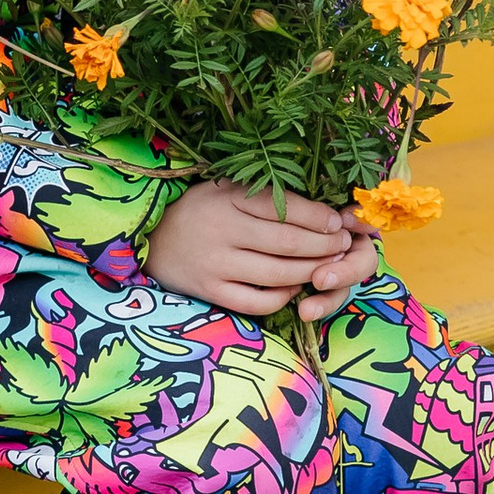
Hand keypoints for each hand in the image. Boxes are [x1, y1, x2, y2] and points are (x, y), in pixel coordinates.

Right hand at [148, 181, 378, 323]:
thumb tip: (321, 212)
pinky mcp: (210, 291)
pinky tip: (294, 288)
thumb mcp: (226, 191)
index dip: (318, 217)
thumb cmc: (199, 210)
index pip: (284, 207)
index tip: (337, 223)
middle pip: (288, 243)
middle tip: (342, 246)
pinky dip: (282, 297)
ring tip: (326, 266)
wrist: (151, 239)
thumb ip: (265, 197)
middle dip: (325, 246)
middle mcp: (222, 230)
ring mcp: (216, 264)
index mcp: (228, 198)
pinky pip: (257, 302)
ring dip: (311, 271)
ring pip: (278, 274)